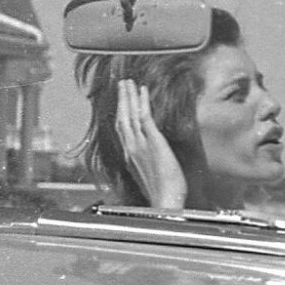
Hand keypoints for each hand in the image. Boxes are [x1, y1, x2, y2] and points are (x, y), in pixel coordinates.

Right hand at [115, 81, 186, 208]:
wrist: (164, 202)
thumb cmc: (162, 194)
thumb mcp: (149, 177)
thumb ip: (145, 165)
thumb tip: (148, 161)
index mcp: (130, 156)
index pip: (122, 130)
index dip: (120, 113)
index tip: (120, 102)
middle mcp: (131, 148)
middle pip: (122, 118)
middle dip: (121, 100)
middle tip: (121, 84)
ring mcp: (141, 144)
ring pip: (129, 114)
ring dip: (129, 96)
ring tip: (128, 82)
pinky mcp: (153, 142)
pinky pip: (144, 117)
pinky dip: (142, 102)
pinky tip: (142, 90)